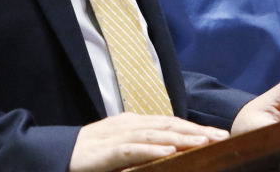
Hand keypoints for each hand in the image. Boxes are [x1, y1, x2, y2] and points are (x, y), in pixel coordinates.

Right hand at [69, 112, 228, 171]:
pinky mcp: (108, 151)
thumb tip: (169, 151)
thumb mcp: (121, 149)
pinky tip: (170, 151)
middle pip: (169, 126)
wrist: (58, 154)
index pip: (171, 124)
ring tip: (204, 142)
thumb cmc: (90, 155)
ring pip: (156, 135)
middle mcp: (130, 125)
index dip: (195, 128)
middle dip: (197, 131)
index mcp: (135, 124)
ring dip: (182, 138)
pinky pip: (134, 150)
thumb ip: (142, 147)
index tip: (218, 135)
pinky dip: (153, 149)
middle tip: (222, 137)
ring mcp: (119, 137)